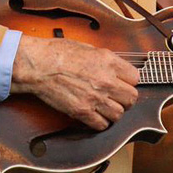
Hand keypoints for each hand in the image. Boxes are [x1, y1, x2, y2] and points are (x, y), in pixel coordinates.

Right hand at [10, 35, 138, 130]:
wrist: (37, 65)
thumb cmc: (57, 52)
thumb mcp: (87, 47)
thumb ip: (105, 60)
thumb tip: (115, 68)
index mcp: (108, 61)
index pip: (135, 78)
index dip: (129, 81)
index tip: (123, 82)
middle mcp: (106, 80)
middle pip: (132, 98)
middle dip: (125, 98)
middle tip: (116, 97)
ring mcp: (95, 98)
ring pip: (119, 114)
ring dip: (113, 112)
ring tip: (105, 107)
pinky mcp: (82, 111)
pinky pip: (102, 125)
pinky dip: (100, 122)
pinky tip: (94, 115)